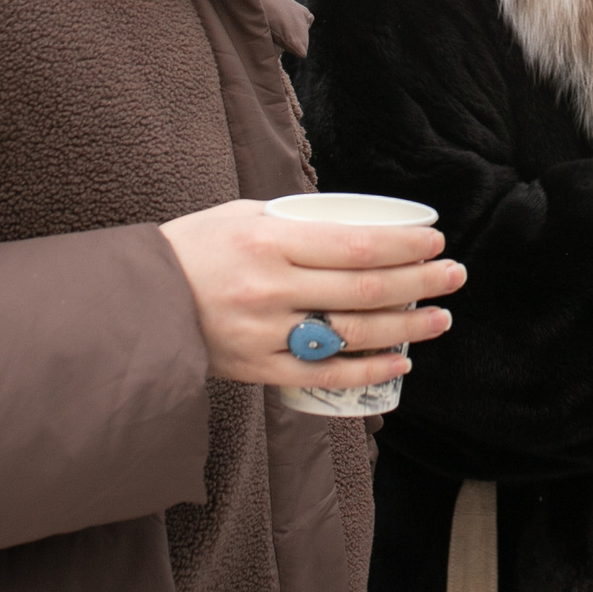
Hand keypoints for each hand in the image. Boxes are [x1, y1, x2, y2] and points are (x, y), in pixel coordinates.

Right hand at [159, 199, 464, 387]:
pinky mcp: (259, 369)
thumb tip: (360, 226)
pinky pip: (325, 374)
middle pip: (365, 288)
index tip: (437, 243)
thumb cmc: (196, 249)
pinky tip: (401, 360)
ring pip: (353, 333)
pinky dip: (368, 369)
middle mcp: (271, 288)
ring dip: (407, 327)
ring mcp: (266, 333)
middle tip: (456, 276)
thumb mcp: (244, 217)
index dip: (406, 246)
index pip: (357, 244)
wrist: (137, 304)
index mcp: (270, 242)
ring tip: (440, 318)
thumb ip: (298, 223)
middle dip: (421, 282)